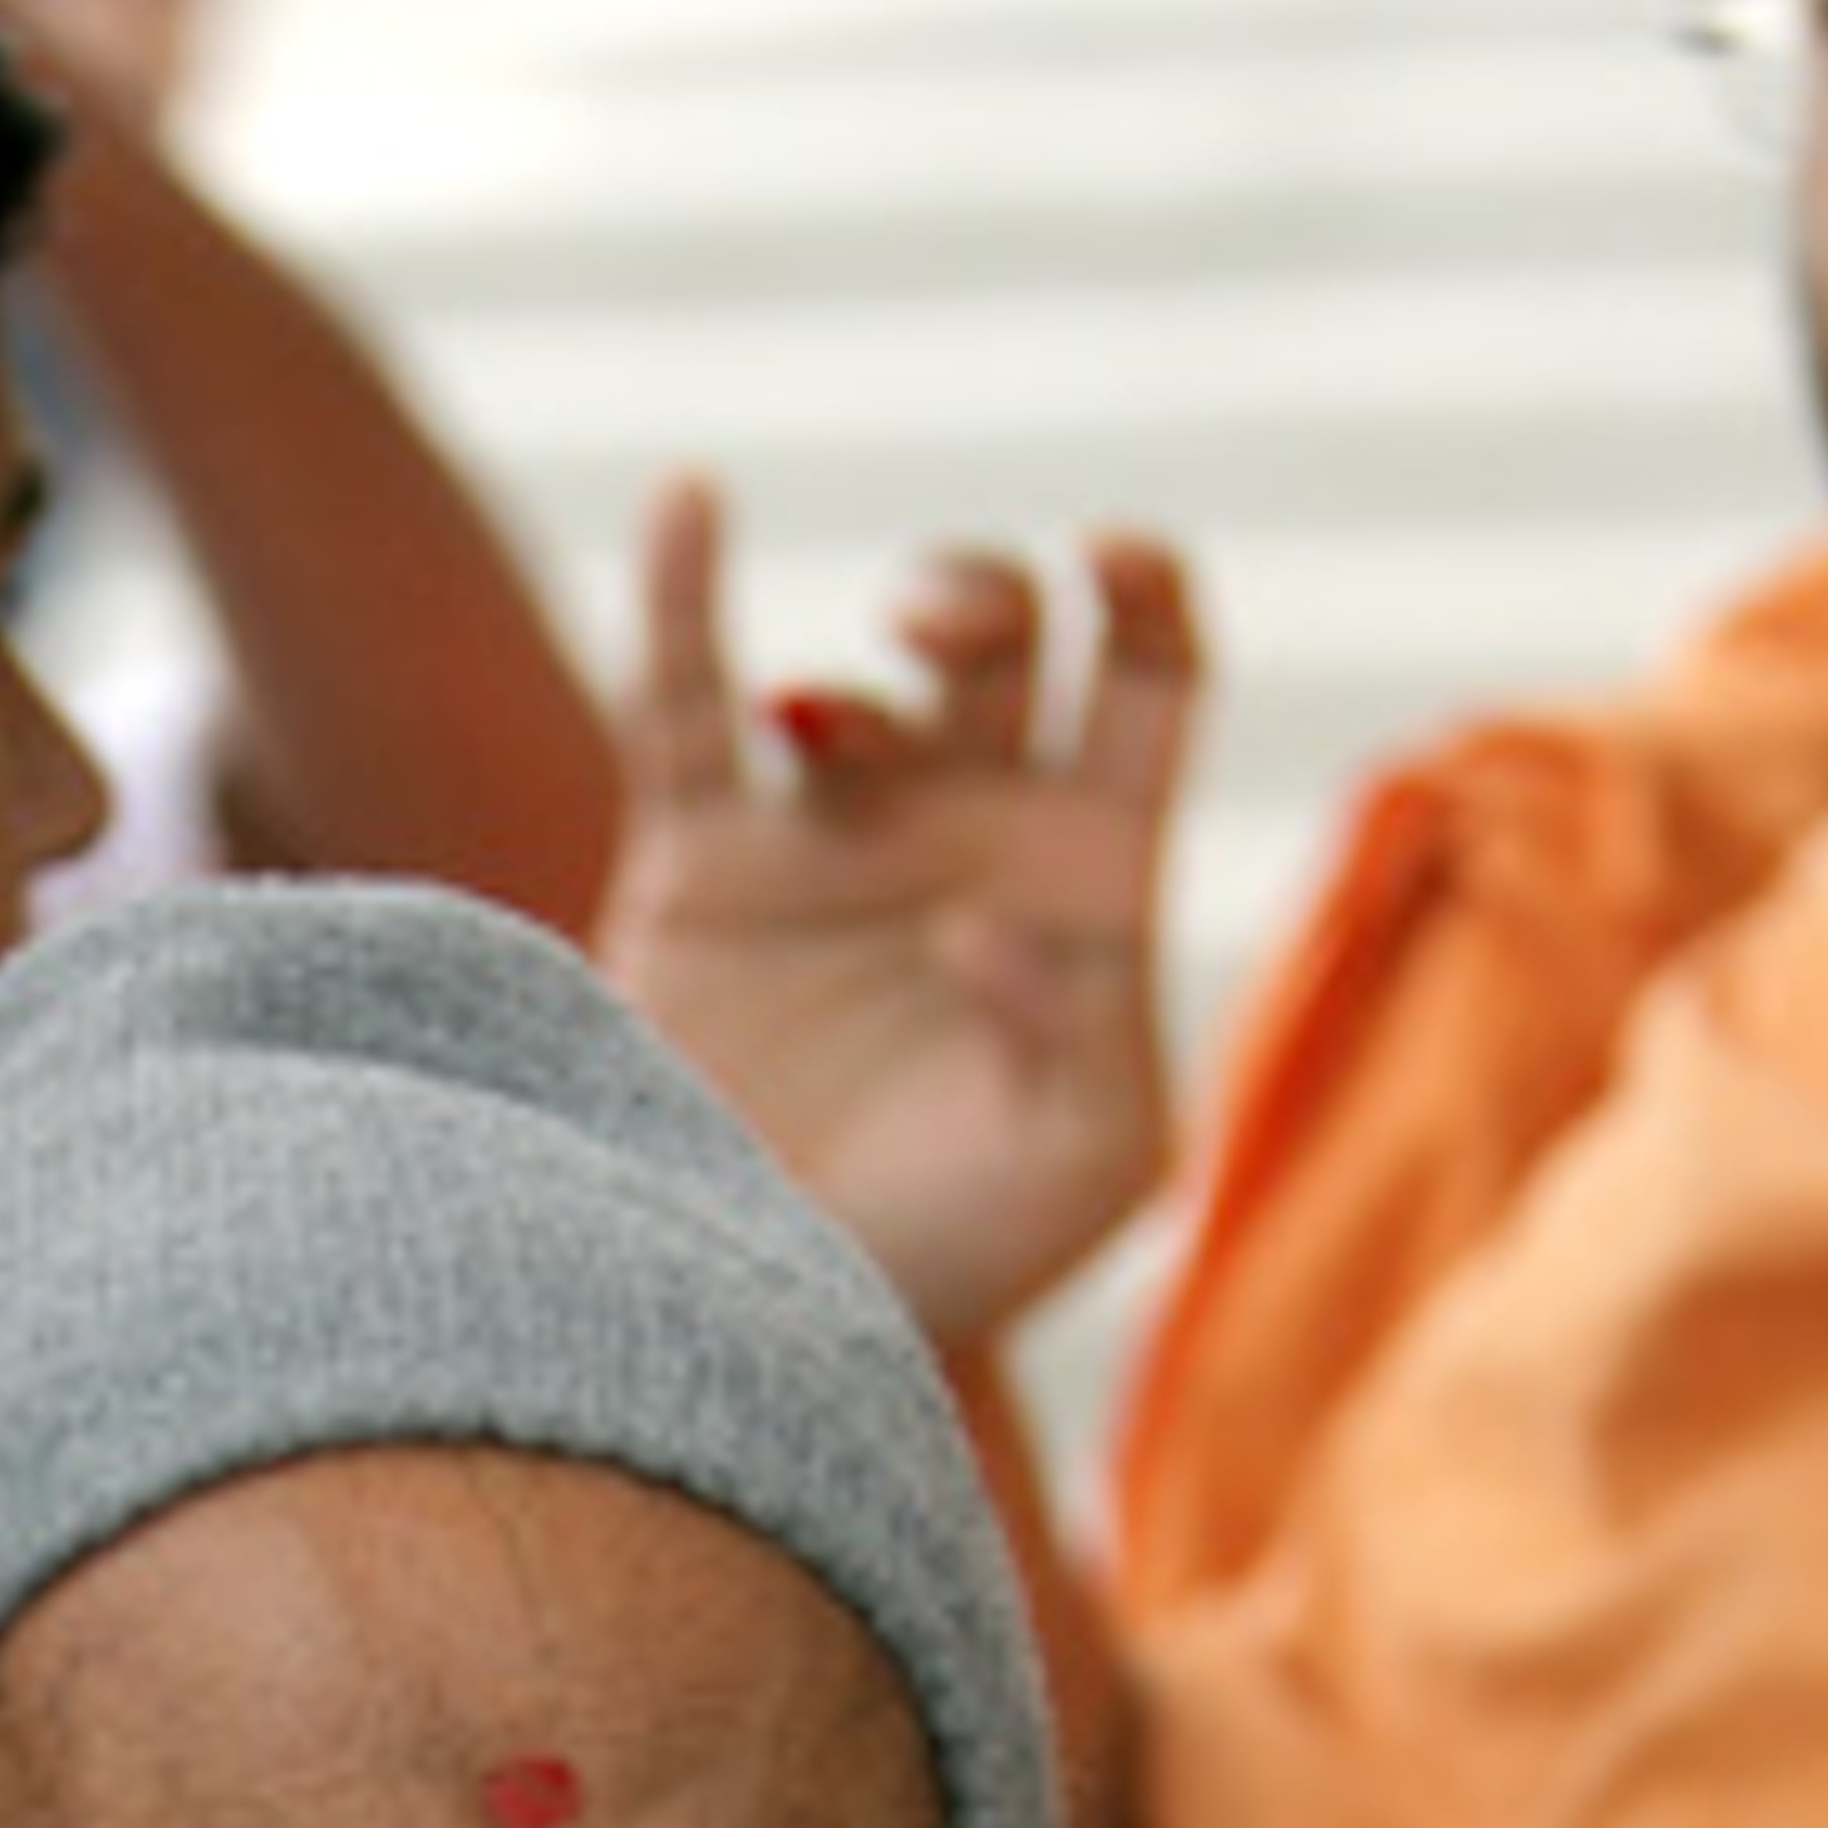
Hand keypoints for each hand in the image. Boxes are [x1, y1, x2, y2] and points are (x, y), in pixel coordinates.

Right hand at [598, 472, 1197, 1346]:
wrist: (776, 1328)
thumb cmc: (962, 1256)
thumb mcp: (1083, 1160)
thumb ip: (1090, 1027)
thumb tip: (995, 913)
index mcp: (1083, 882)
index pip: (1143, 687)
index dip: (1147, 597)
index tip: (1118, 560)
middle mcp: (962, 836)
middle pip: (997, 643)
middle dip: (977, 597)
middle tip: (936, 634)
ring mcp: (828, 845)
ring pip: (854, 686)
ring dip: (861, 672)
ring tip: (826, 731)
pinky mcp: (700, 871)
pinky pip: (682, 702)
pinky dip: (679, 590)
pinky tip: (691, 498)